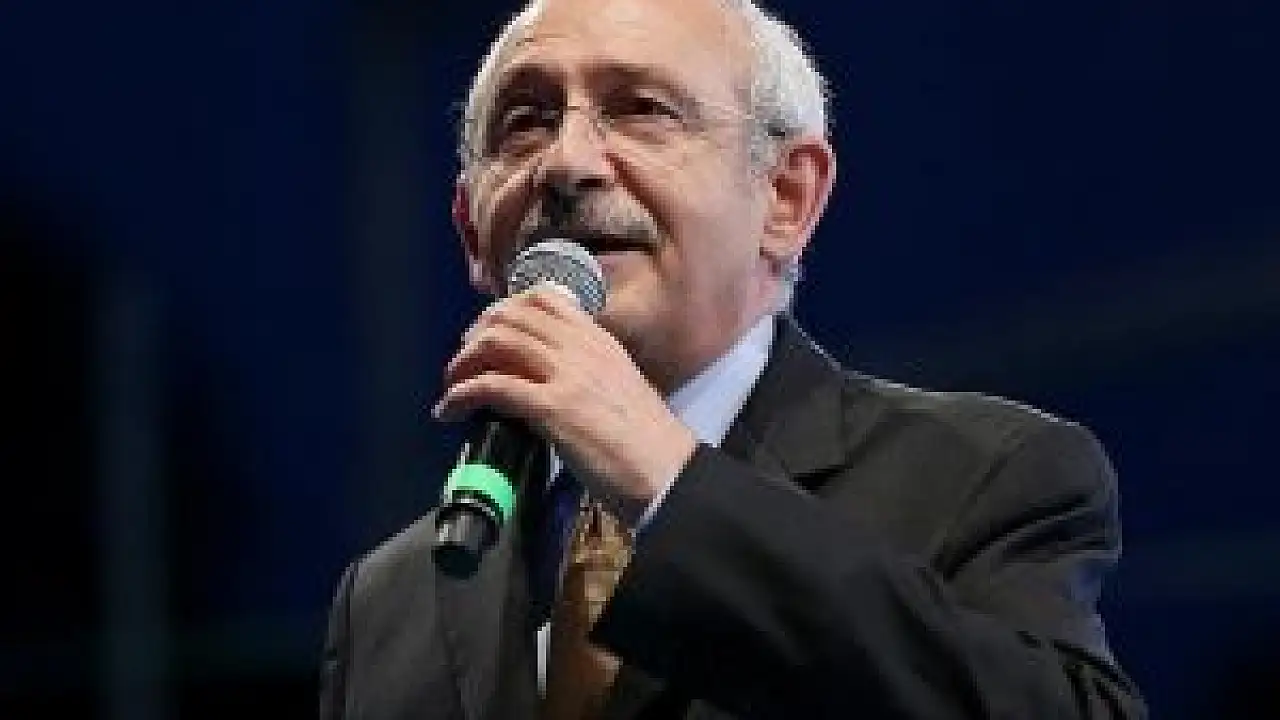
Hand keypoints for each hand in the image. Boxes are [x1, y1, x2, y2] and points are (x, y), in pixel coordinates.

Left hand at [433, 285, 696, 523]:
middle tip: (463, 361)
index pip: (544, 299)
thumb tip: (549, 381)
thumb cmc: (649, 442)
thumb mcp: (621, 387)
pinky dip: (461, 395)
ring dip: (462, 364)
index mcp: (600, 341)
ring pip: (496, 343)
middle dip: (475, 335)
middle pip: (511, 316)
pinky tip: (450, 411)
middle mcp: (582, 348)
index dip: (505, 309)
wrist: (668, 472)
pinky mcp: (553, 408)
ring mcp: (567, 375)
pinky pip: (492, 387)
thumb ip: (588, 373)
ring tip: (452, 387)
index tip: (487, 332)